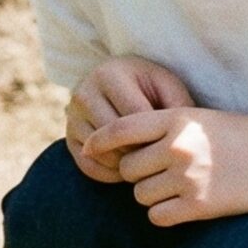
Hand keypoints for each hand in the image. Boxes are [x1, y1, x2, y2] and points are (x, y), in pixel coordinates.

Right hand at [65, 56, 193, 184]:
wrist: (122, 86)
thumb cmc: (152, 89)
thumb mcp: (169, 88)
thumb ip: (178, 106)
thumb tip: (179, 136)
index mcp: (108, 74)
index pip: (132, 118)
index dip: (154, 137)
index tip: (170, 143)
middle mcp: (83, 92)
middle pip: (113, 137)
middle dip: (140, 151)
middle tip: (160, 157)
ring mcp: (71, 117)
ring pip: (101, 153)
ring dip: (126, 164)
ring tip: (147, 159)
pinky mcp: (68, 138)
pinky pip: (89, 166)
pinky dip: (111, 173)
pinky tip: (129, 166)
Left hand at [81, 107, 247, 225]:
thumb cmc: (244, 137)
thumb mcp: (204, 119)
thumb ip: (166, 127)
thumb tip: (122, 146)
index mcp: (178, 119)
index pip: (121, 129)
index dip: (99, 141)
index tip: (88, 149)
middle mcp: (177, 147)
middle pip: (127, 169)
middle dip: (137, 174)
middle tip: (161, 174)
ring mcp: (187, 178)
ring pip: (139, 195)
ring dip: (151, 195)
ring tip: (179, 188)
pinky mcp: (197, 207)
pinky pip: (157, 217)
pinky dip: (165, 215)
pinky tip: (185, 205)